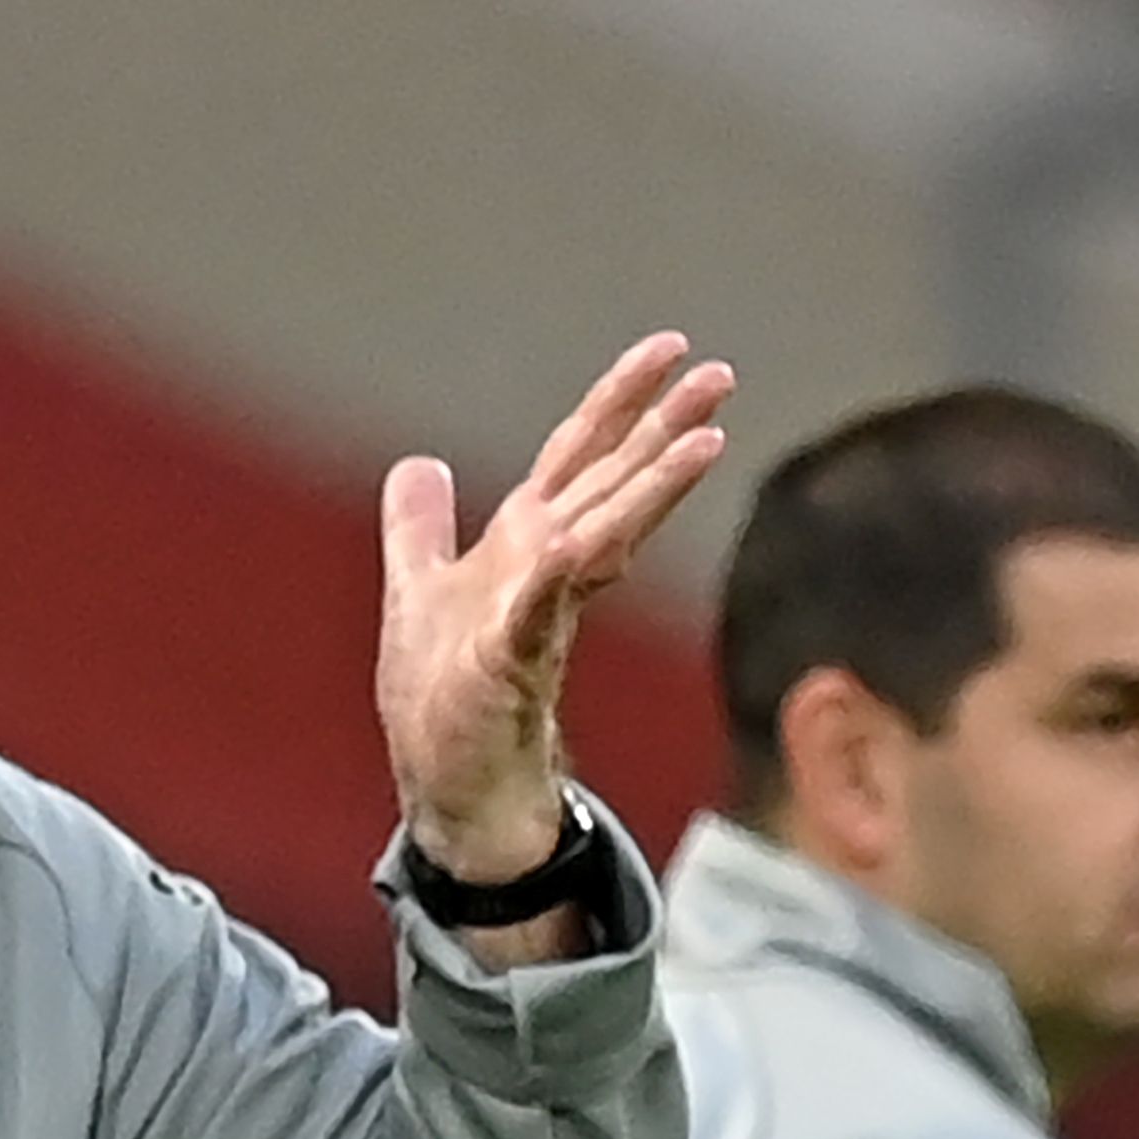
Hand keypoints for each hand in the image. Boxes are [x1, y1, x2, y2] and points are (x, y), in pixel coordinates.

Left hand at [376, 332, 733, 880]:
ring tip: (705, 440)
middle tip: (722, 375)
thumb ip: (420, 527)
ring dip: (648, 490)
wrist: (452, 790)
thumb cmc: (443, 700)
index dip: (619, 400)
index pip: (578, 457)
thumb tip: (419, 464)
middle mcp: (543, 575)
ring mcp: (534, 619)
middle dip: (663, 429)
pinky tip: (573, 544)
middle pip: (610, 485)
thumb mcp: (416, 590)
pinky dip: (552, 580)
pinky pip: (534, 616)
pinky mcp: (507, 670)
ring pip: (599, 539)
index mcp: (523, 547)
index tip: (670, 348)